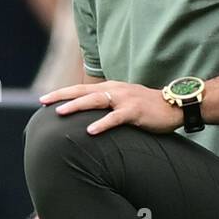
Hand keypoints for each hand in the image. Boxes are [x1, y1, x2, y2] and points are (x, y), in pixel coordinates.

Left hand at [39, 81, 185, 135]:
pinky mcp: (135, 111)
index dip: (62, 92)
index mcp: (112, 87)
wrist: (176, 105)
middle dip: (61, 96)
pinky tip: (90, 131)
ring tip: (60, 112)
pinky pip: (115, 118)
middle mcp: (116, 90)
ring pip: (96, 101)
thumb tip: (91, 117)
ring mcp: (125, 100)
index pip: (82, 89)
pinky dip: (102, 124)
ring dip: (76, 106)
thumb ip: (110, 106)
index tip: (44, 99)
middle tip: (43, 101)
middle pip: (83, 91)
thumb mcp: (126, 102)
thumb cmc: (150, 107)